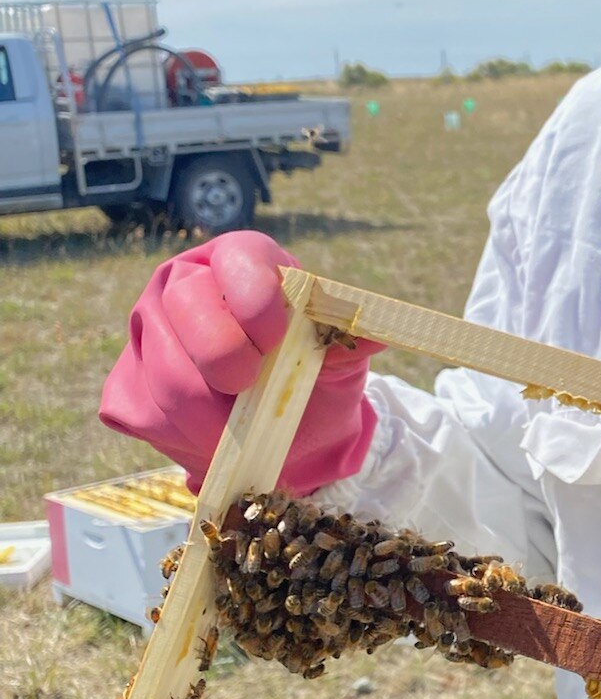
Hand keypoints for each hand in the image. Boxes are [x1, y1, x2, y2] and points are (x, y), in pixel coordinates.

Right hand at [100, 232, 381, 493]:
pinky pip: (149, 413)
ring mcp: (148, 332)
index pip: (240, 260)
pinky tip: (215, 436)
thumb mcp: (341, 360)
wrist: (290, 433)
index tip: (277, 342)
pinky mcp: (127, 384)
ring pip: (168, 374)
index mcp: (241, 260)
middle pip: (187, 308)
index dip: (258, 301)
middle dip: (226, 360)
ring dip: (215, 417)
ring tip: (245, 428)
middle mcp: (183, 283)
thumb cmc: (314, 379)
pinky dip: (188, 438)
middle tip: (251, 390)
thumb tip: (376, 330)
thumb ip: (349, 341)